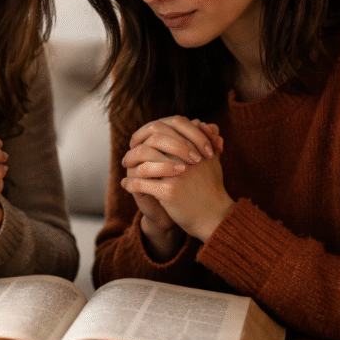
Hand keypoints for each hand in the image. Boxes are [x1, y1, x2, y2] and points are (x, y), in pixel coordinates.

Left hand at [122, 116, 232, 247]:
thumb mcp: (211, 160)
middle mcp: (186, 158)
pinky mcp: (169, 192)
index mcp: (195, 148)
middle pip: (152, 142)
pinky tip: (126, 185)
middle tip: (129, 153)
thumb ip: (205, 140)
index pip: (166, 130)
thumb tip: (198, 121)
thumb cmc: (211, 189)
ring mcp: (177, 174)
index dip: (149, 133)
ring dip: (130, 163)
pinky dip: (130, 184)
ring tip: (125, 167)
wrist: (214, 217)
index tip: (140, 139)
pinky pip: (141, 184)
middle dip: (137, 147)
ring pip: (143, 162)